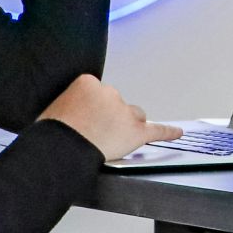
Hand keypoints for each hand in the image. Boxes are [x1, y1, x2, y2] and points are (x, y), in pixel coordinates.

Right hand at [38, 74, 181, 159]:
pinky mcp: (136, 132)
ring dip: (126, 127)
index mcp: (88, 83)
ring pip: (134, 117)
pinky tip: (177, 132)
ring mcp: (125, 112)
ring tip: (109, 141)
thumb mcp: (55, 107)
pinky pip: (157, 130)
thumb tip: (76, 114)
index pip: (98, 93)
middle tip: (93, 134)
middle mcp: (110, 93)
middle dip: (109, 118)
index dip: (92, 110)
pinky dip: (168, 132)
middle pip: (117, 104)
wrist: (60, 149)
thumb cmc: (54, 132)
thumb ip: (72, 105)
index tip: (84, 119)